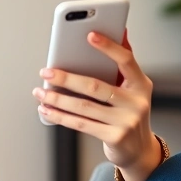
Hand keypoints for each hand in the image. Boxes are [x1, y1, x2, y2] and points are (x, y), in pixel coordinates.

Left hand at [33, 30, 159, 176]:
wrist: (139, 150)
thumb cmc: (129, 111)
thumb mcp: (132, 88)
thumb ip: (123, 64)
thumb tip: (121, 31)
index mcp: (141, 84)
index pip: (126, 60)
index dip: (109, 47)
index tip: (89, 35)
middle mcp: (136, 102)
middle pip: (95, 86)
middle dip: (66, 78)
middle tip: (46, 71)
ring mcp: (126, 121)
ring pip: (84, 106)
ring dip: (57, 99)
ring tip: (40, 92)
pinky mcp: (114, 137)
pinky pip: (81, 124)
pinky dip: (60, 116)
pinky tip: (46, 109)